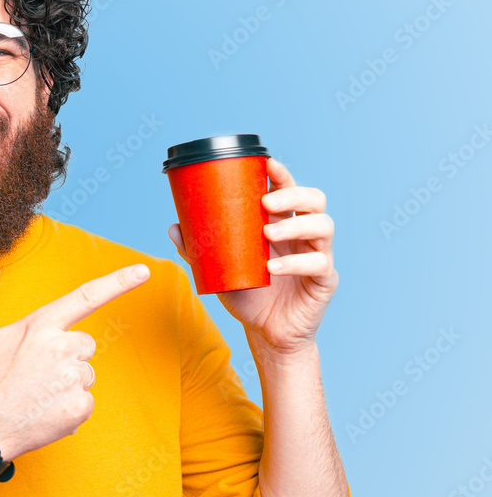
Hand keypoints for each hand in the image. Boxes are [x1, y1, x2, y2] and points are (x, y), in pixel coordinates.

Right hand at [0, 255, 149, 461]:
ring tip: (37, 395)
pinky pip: (86, 402)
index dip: (118, 282)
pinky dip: (70, 409)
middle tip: (35, 374)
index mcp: (40, 325)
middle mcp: (60, 347)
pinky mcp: (78, 407)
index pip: (86, 296)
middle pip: (84, 345)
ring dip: (68, 384)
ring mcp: (70, 379)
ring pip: (86, 374)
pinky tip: (45, 411)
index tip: (144, 271)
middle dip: (66, 357)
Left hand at [168, 157, 337, 355]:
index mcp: (281, 224)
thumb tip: (174, 227)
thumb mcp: (218, 270)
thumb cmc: (247, 295)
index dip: (282, 175)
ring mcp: (317, 255)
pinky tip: (274, 269)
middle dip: (292, 194)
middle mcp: (303, 235)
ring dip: (295, 225)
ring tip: (268, 234)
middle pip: (314, 200)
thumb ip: (197, 250)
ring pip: (323, 226)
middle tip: (265, 202)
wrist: (264, 333)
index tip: (267, 163)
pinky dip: (296, 263)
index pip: (289, 190)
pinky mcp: (324, 279)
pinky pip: (320, 263)